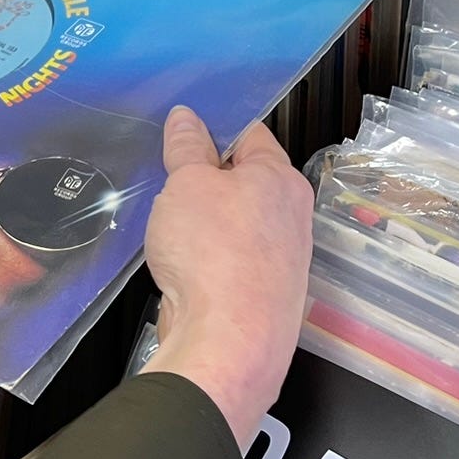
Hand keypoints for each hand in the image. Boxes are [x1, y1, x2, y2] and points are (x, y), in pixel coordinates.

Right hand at [140, 107, 312, 450]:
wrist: (227, 340)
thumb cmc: (213, 253)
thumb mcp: (187, 182)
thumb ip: (187, 147)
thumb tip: (187, 118)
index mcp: (281, 179)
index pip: (249, 134)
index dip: (212, 127)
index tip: (181, 130)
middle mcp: (291, 217)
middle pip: (242, 181)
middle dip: (203, 178)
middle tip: (167, 177)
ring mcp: (280, 259)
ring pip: (233, 223)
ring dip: (201, 220)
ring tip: (168, 222)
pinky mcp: (262, 294)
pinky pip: (227, 259)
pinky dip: (204, 256)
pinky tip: (180, 262)